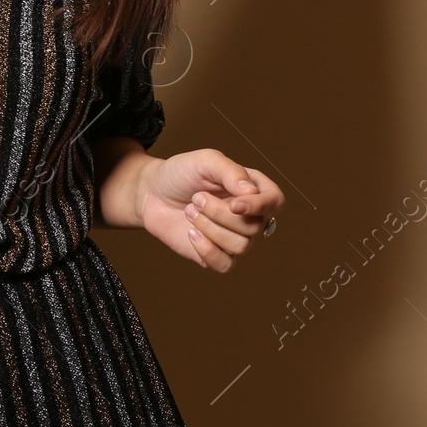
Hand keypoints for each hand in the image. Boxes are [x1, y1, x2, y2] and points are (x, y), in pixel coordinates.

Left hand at [137, 149, 284, 272]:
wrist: (151, 194)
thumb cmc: (180, 173)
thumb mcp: (205, 161)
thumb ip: (230, 171)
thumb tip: (251, 191)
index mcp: (251, 188)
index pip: (275, 201)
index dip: (261, 206)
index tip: (235, 203)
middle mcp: (247, 215)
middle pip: (254, 226)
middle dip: (220, 213)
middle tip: (196, 198)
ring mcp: (233, 237)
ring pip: (240, 246)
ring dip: (210, 228)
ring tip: (190, 211)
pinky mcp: (216, 255)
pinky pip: (225, 265)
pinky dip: (207, 250)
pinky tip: (191, 233)